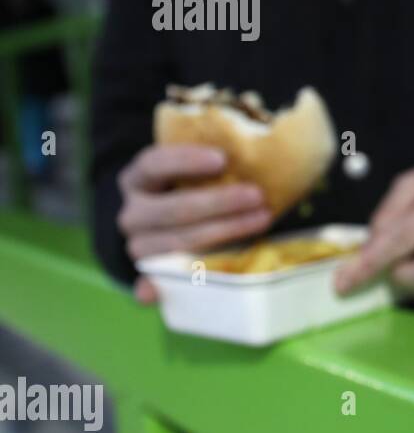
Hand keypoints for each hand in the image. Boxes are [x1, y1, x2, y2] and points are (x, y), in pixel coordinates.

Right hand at [118, 144, 270, 303]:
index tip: (222, 159)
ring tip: (261, 220)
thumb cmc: (194, 189)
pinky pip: (158, 282)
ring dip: (222, 232)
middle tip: (257, 195)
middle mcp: (133, 213)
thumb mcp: (193, 172)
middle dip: (218, 202)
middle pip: (173, 209)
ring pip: (178, 242)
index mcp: (138, 178)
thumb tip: (241, 147)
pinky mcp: (150, 275)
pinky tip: (192, 282)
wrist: (171, 223)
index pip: (153, 164)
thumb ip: (214, 164)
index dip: (186, 161)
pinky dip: (166, 285)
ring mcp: (138, 246)